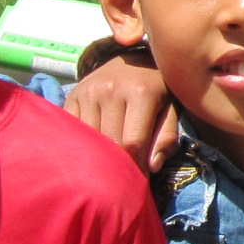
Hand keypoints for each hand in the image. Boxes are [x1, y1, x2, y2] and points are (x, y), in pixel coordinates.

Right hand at [67, 55, 179, 172]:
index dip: (136, 169)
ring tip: (108, 170)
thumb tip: (152, 166)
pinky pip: (73, 131)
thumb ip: (166, 135)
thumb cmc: (157, 89)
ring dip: (99, 159)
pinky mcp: (73, 96)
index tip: (140, 185)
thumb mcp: (171, 107)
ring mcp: (88, 92)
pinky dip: (82, 146)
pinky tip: (92, 153)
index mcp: (141, 92)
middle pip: (110, 144)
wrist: (132, 58)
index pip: (133, 142)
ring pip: (89, 140)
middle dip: (118, 168)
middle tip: (124, 182)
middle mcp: (110, 89)